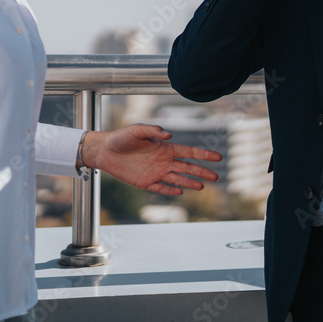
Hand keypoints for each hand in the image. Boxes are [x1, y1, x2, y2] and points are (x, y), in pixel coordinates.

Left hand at [83, 124, 222, 195]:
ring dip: (189, 182)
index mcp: (164, 148)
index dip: (203, 155)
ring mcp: (155, 173)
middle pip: (187, 168)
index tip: (217, 157)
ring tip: (202, 187)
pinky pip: (161, 188)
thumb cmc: (121, 138)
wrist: (104, 151)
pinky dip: (170, 190)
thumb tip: (169, 135)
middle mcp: (163, 161)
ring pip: (177, 179)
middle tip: (216, 176)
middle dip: (202, 171)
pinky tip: (180, 191)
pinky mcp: (145, 183)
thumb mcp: (136, 130)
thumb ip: (153, 130)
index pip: (189, 152)